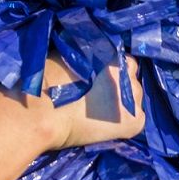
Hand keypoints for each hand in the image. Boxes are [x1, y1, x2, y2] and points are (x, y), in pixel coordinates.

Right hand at [0, 54, 145, 151]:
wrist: (42, 114)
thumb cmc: (46, 82)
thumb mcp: (67, 55)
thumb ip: (85, 55)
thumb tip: (89, 57)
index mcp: (112, 52)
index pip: (119, 60)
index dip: (107, 71)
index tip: (95, 80)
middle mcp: (129, 72)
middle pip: (127, 79)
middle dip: (116, 86)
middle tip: (95, 97)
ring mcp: (135, 97)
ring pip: (132, 98)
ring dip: (121, 103)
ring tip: (98, 113)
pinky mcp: (135, 121)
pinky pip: (134, 119)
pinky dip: (123, 123)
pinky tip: (104, 127)